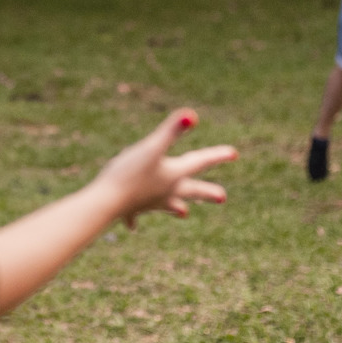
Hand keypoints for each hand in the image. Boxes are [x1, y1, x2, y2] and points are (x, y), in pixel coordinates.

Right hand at [93, 108, 237, 226]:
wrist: (107, 202)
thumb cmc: (129, 173)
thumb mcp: (151, 147)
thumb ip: (171, 131)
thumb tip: (191, 115)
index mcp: (173, 175)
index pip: (200, 163)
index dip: (217, 155)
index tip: (234, 154)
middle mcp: (166, 191)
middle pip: (191, 191)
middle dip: (207, 192)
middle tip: (223, 197)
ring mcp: (149, 202)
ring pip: (167, 205)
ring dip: (176, 207)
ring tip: (184, 213)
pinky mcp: (131, 208)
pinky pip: (134, 215)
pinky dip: (134, 219)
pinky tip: (133, 227)